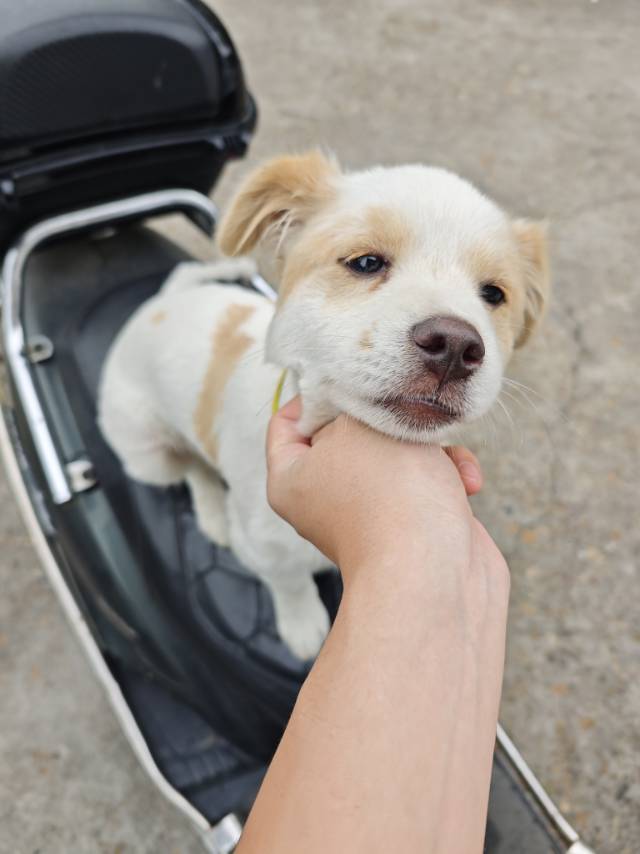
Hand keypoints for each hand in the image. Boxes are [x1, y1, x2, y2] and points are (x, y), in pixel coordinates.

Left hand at [267, 397, 487, 575]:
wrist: (435, 569)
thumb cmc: (389, 491)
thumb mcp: (360, 423)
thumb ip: (354, 400)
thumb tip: (368, 402)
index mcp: (291, 478)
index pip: (287, 422)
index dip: (317, 392)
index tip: (353, 377)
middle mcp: (325, 498)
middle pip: (349, 433)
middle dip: (388, 417)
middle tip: (407, 409)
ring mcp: (370, 512)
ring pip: (395, 453)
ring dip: (427, 446)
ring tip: (443, 455)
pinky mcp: (413, 522)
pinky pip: (426, 480)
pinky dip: (445, 475)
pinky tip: (465, 484)